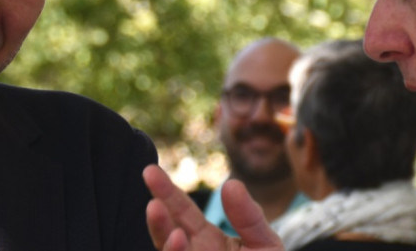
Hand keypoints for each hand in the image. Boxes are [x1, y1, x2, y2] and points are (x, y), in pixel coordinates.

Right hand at [143, 164, 284, 250]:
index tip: (149, 171)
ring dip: (168, 248)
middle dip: (159, 220)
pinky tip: (183, 245)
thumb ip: (249, 216)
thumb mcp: (266, 244)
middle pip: (167, 234)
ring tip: (178, 236)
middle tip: (154, 204)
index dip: (166, 191)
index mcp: (206, 239)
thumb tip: (231, 184)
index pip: (181, 211)